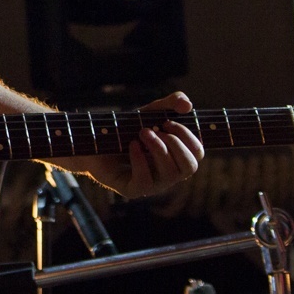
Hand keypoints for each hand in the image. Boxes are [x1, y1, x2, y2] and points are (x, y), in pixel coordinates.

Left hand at [58, 92, 203, 199]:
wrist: (96, 140)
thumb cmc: (128, 128)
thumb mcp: (150, 111)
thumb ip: (170, 103)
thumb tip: (187, 105)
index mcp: (177, 157)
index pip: (198, 153)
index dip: (189, 137)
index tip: (169, 121)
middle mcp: (168, 173)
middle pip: (190, 167)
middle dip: (176, 144)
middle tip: (156, 129)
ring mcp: (153, 184)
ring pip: (170, 174)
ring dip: (158, 148)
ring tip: (142, 132)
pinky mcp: (133, 190)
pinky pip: (145, 181)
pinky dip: (140, 159)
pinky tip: (132, 145)